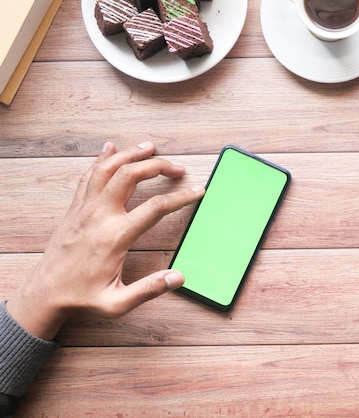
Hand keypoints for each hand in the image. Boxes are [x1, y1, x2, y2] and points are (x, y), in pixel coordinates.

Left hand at [6, 142, 204, 339]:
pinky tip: (111, 149)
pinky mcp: (75, 209)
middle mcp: (99, 216)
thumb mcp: (117, 303)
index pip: (156, 208)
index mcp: (115, 237)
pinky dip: (102, 159)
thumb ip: (149, 290)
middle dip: (157, 166)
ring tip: (150, 147)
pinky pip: (89, 176)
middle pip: (130, 175)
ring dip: (130, 154)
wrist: (44, 294)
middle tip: (177, 168)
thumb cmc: (81, 297)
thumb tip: (178, 277)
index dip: (181, 197)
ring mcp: (84, 209)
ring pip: (107, 168)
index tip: (197, 191)